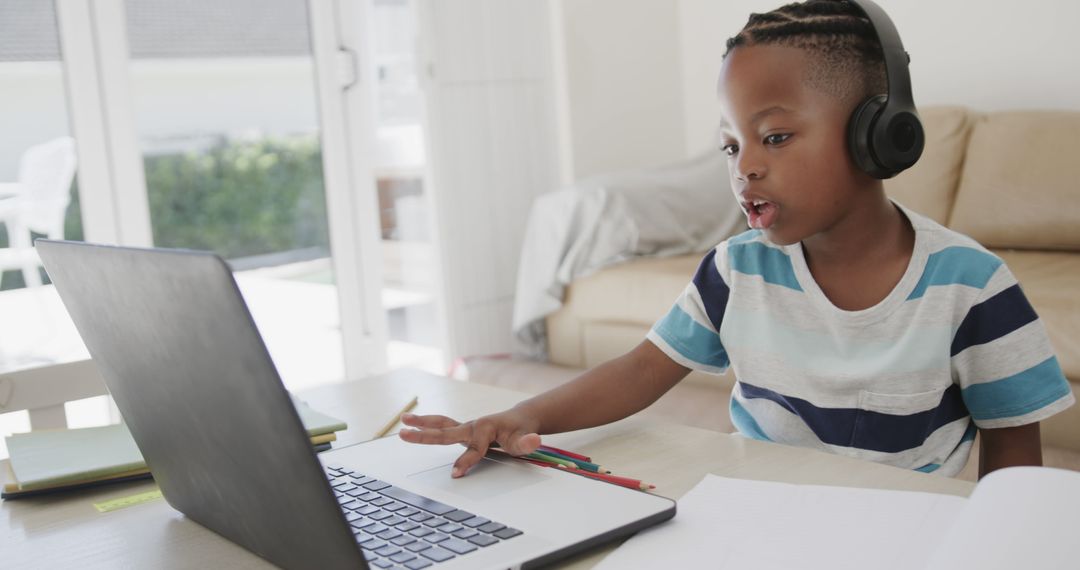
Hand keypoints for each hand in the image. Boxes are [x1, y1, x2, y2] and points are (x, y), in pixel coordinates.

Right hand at [398, 409, 541, 477]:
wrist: (520, 418)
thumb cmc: (521, 430)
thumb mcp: (527, 439)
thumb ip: (528, 442)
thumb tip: (534, 440)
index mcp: (486, 429)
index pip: (474, 448)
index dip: (466, 461)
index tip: (456, 474)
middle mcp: (472, 426)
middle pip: (446, 432)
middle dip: (425, 436)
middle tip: (405, 435)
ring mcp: (466, 427)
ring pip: (441, 424)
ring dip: (422, 423)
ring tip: (403, 421)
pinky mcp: (462, 430)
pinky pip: (443, 426)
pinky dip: (428, 424)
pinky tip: (414, 425)